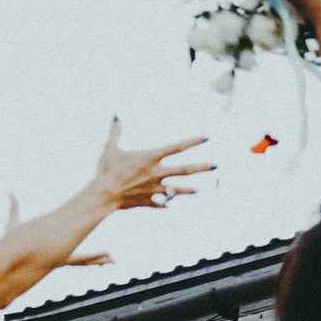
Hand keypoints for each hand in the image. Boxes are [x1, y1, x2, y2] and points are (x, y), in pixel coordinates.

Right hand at [80, 121, 211, 218]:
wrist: (104, 194)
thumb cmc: (107, 170)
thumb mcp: (111, 148)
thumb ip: (116, 132)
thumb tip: (115, 116)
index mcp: (150, 158)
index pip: (176, 147)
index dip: (192, 142)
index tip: (206, 138)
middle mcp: (156, 173)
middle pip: (185, 170)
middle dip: (202, 167)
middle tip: (216, 165)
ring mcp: (154, 189)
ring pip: (176, 190)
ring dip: (188, 190)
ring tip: (197, 190)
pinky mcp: (148, 201)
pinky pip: (160, 203)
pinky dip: (164, 203)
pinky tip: (168, 205)